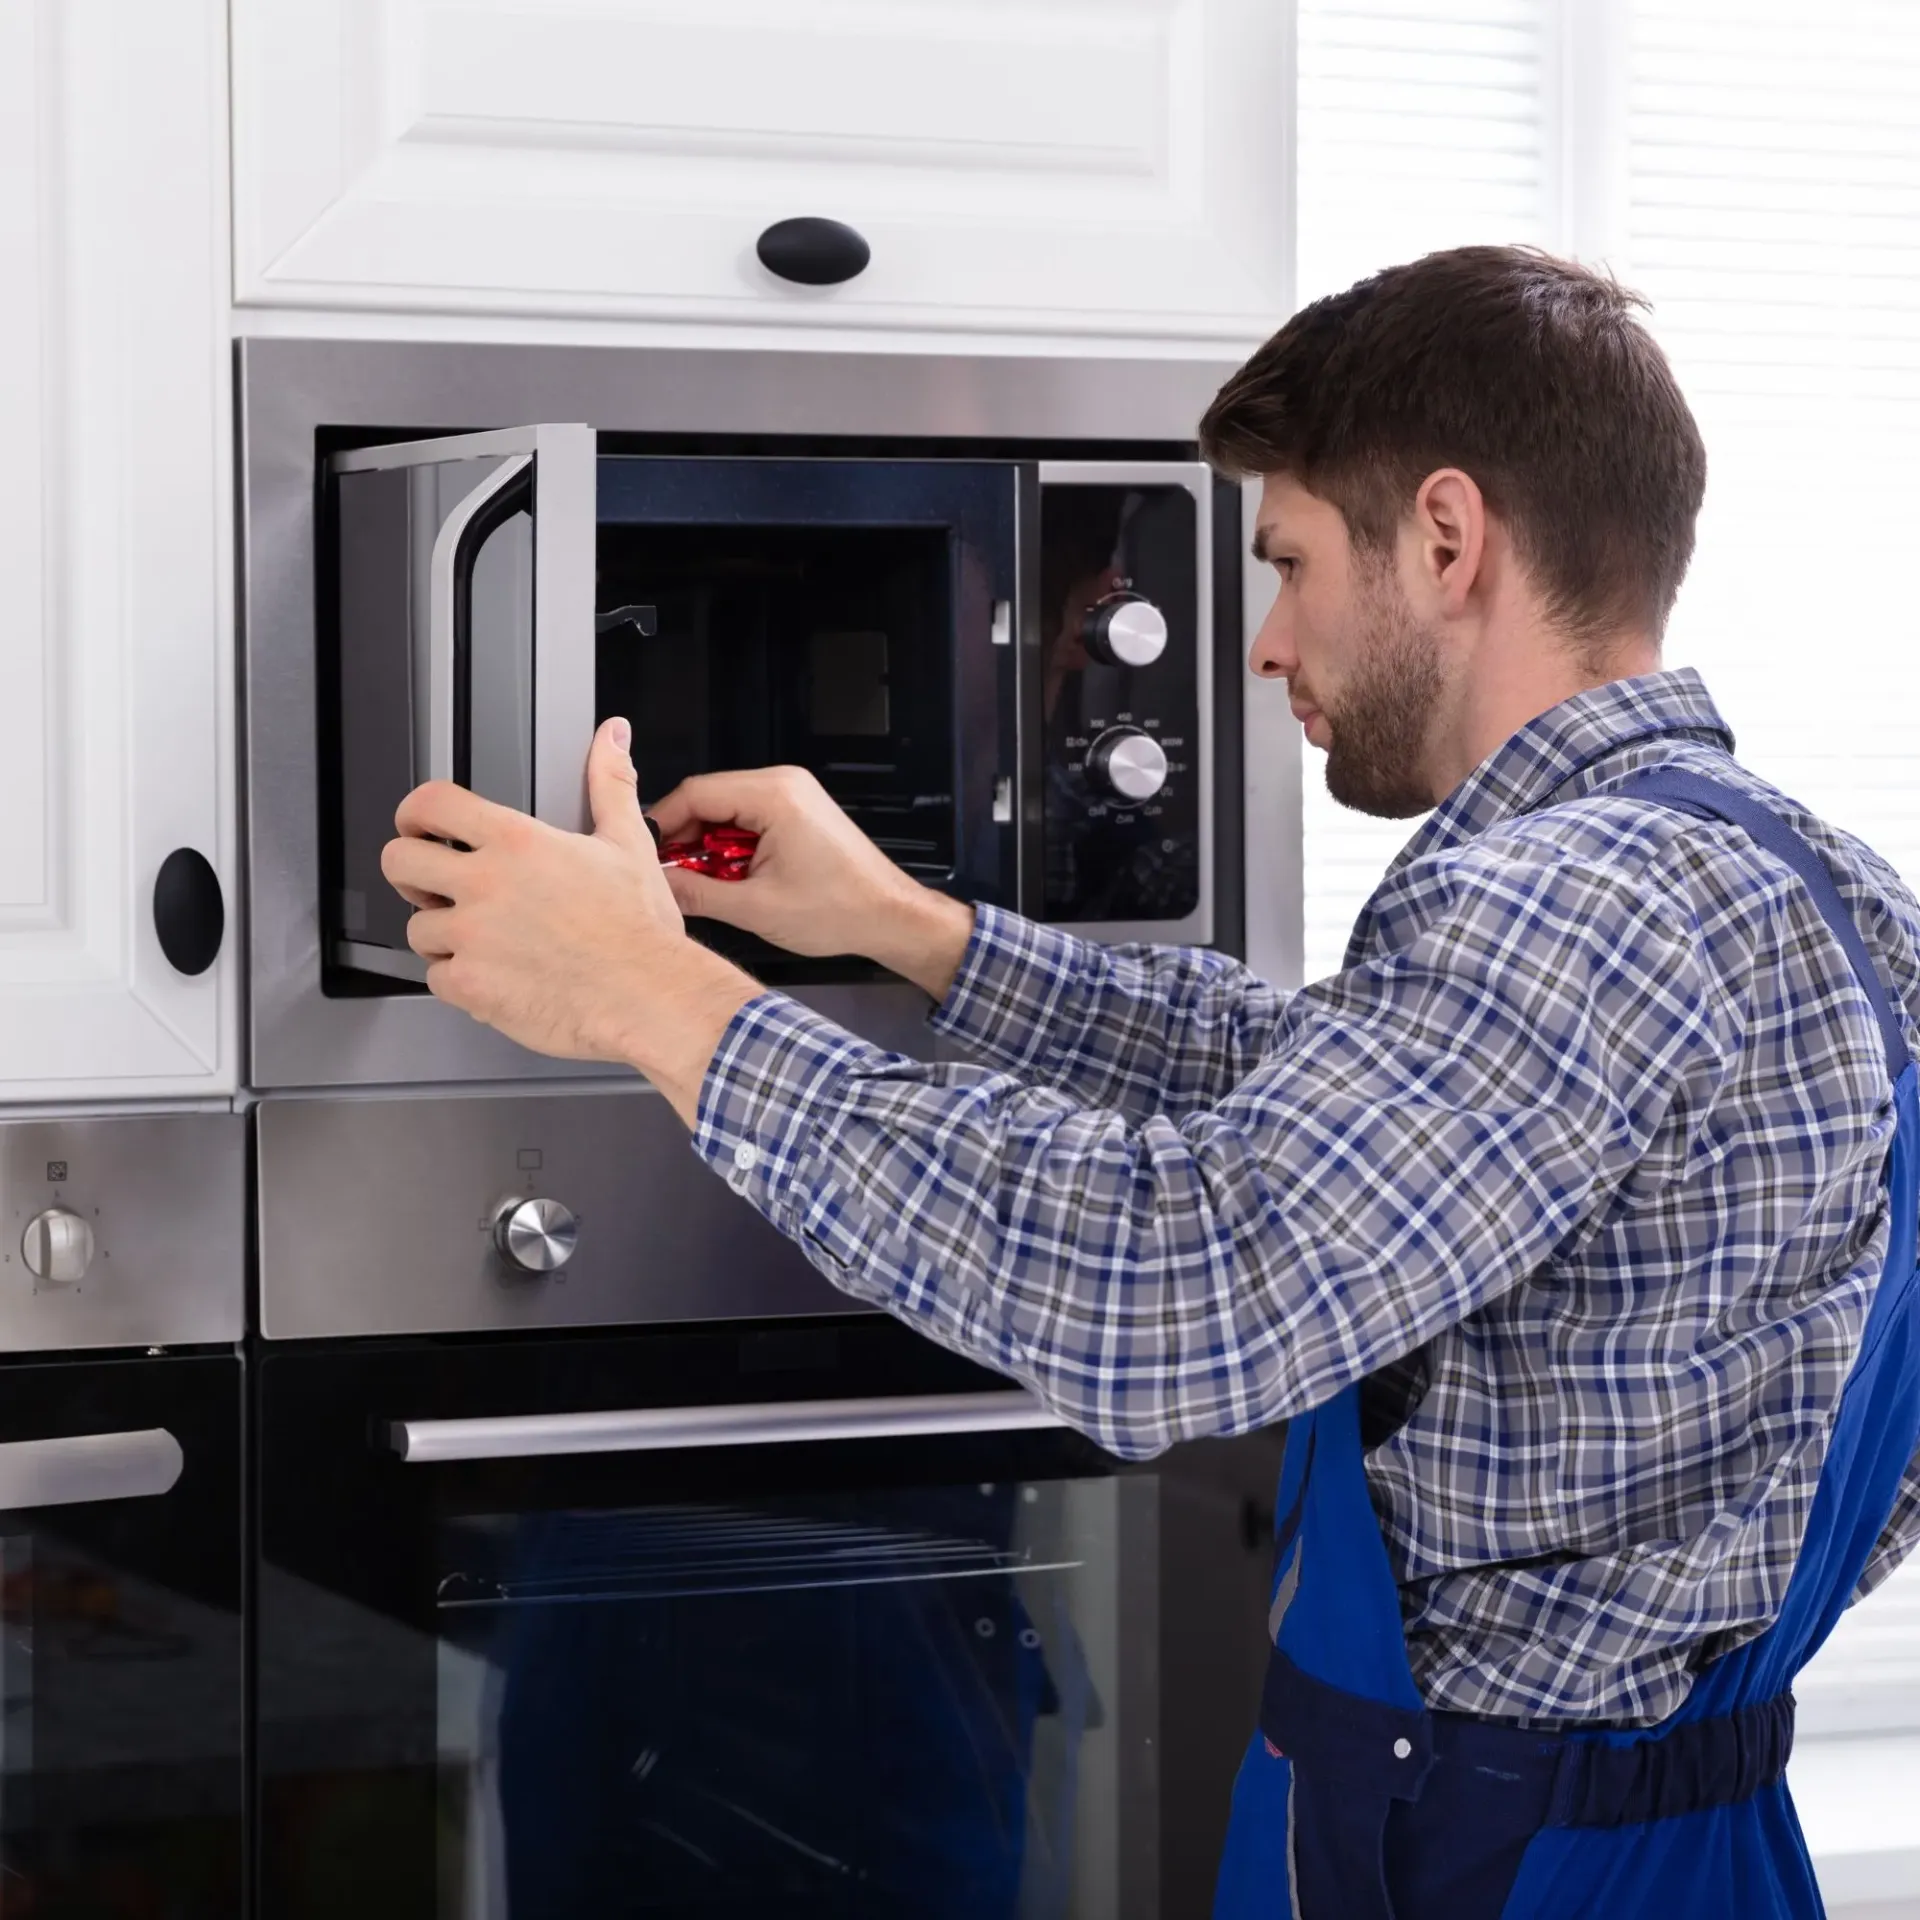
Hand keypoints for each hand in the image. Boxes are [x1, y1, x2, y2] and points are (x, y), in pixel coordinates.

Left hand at [380, 719, 758, 1121]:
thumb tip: (612, 739)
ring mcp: (472, 938)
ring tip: (485, 941)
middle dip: (413, 873)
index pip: (430, 803)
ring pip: (417, 930)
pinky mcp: (471, 986)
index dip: (415, 812)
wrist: (649, 997)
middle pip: (399, 861)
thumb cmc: (640, 931)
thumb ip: (609, 783)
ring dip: (443, 936)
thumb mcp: (629, 843)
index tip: (420, 826)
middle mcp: (485, 885)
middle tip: (436, 886)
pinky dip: (460, 981)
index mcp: (517, 842)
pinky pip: (436, 980)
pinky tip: (495, 976)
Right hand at [648, 766, 974, 1001]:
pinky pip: (750, 817)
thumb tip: (659, 885)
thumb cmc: (842, 910)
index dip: (664, 824)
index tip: (647, 853)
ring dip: (709, 844)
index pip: (696, 793)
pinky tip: (732, 876)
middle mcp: (785, 785)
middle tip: (673, 874)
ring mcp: (795, 795)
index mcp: (775, 797)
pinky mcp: (800, 811)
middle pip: (709, 798)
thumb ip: (697, 893)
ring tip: (706, 881)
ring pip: (727, 809)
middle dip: (686, 837)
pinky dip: (733, 845)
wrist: (890, 917)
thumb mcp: (756, 908)